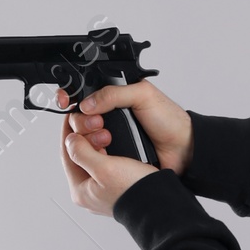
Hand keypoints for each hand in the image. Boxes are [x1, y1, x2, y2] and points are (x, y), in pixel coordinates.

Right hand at [57, 79, 192, 175]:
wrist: (183, 149)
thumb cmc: (169, 120)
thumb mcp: (142, 95)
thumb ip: (114, 93)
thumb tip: (87, 104)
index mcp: (115, 96)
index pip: (84, 94)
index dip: (72, 97)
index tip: (66, 102)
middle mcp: (110, 116)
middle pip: (79, 117)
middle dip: (81, 120)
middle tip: (98, 123)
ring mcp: (111, 136)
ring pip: (83, 137)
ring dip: (87, 138)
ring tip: (105, 138)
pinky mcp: (115, 155)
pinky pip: (95, 155)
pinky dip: (95, 154)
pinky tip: (104, 151)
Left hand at [61, 118, 159, 215]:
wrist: (160, 204)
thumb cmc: (134, 191)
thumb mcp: (103, 168)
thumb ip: (81, 152)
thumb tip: (71, 141)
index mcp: (81, 192)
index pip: (67, 155)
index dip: (69, 132)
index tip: (73, 117)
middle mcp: (89, 194)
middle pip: (79, 157)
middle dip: (86, 137)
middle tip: (96, 126)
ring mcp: (103, 192)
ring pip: (93, 160)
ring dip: (98, 143)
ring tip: (107, 134)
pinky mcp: (116, 188)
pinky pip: (106, 165)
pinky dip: (108, 152)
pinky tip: (114, 145)